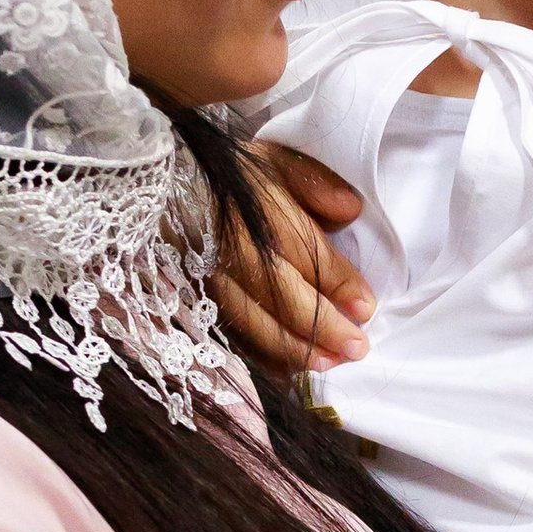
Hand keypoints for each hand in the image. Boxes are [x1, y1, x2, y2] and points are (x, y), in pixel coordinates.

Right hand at [212, 150, 375, 375]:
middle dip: (321, 326)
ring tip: (327, 364)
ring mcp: (205, 274)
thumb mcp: (275, 160)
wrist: (166, 183)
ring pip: (250, 318)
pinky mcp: (190, 295)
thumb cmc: (233, 176)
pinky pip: (226, 330)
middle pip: (280, 293)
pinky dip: (256, 354)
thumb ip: (314, 182)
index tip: (366, 307)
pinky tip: (284, 371)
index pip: (305, 252)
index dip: (338, 282)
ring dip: (291, 348)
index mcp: (255, 209)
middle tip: (357, 348)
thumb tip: (350, 210)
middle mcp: (228, 245)